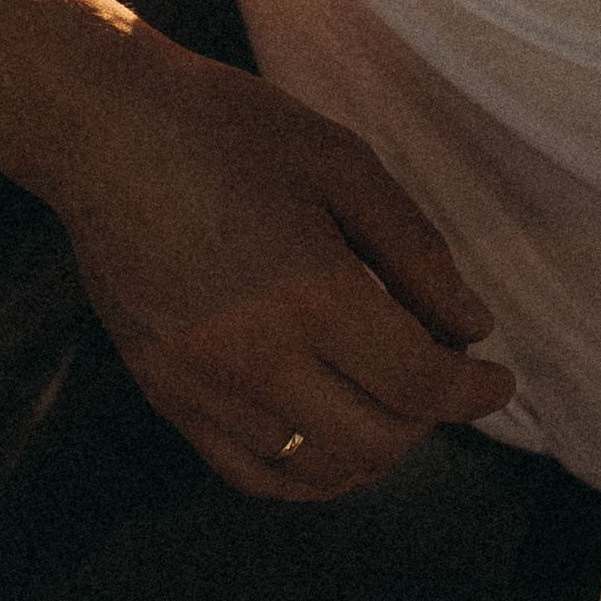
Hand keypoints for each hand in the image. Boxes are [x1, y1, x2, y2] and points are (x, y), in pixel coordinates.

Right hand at [49, 32, 516, 500]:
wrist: (103, 129)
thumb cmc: (224, 129)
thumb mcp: (339, 162)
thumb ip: (413, 250)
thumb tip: (470, 327)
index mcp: (309, 291)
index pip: (418, 383)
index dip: (473, 390)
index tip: (497, 379)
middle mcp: (255, 356)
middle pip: (377, 441)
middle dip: (429, 416)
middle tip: (441, 372)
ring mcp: (204, 386)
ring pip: (318, 470)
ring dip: (374, 448)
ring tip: (387, 398)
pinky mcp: (166, 394)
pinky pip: (251, 471)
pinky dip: (306, 469)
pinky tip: (328, 431)